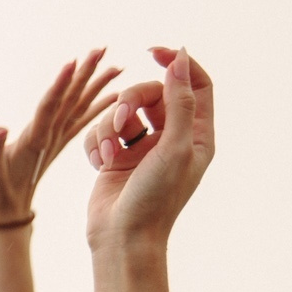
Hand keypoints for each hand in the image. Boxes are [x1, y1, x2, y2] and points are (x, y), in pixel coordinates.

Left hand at [0, 49, 119, 223]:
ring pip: (79, 104)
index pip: (48, 105)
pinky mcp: (60, 142)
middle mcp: (45, 130)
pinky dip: (98, 107)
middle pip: (68, 97)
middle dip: (84, 73)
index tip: (72, 62)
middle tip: (100, 49)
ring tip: (117, 66)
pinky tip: (115, 97)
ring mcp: (54, 135)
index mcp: (32, 135)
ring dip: (96, 85)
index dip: (60, 85)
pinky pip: (83, 121)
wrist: (3, 204)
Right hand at [84, 47, 214, 250]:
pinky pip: (100, 131)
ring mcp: (142, 148)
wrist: (122, 239)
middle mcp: (171, 138)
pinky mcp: (115, 158)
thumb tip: (181, 59)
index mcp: (196, 134)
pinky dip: (96, 144)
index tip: (153, 52)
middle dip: (130, 100)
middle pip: (152, 92)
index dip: (178, 63)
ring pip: (122, 111)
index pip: (195, 83)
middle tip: (121, 118)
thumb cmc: (155, 200)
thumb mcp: (175, 147)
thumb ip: (180, 101)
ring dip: (109, 127)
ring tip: (108, 152)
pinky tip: (99, 163)